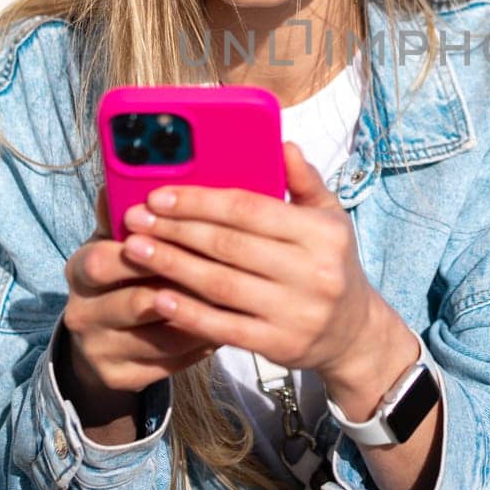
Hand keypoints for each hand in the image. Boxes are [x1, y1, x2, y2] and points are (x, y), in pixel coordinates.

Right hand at [59, 187, 218, 399]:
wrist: (111, 339)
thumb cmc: (131, 273)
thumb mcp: (124, 239)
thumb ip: (130, 209)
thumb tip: (128, 172)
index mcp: (82, 267)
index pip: (105, 254)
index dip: (149, 245)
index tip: (185, 233)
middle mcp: (81, 309)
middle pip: (131, 298)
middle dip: (179, 284)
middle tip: (221, 271)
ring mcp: (98, 347)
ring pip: (157, 332)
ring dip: (197, 313)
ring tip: (234, 297)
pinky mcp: (118, 376)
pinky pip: (168, 360)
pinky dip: (197, 342)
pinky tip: (223, 325)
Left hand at [119, 142, 408, 394]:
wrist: (353, 332)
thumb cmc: (330, 263)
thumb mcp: (329, 218)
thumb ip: (304, 181)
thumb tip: (282, 143)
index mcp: (322, 233)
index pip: (250, 210)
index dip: (200, 201)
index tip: (159, 195)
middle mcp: (313, 272)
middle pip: (229, 246)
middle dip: (176, 230)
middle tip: (135, 220)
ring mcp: (296, 312)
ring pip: (221, 285)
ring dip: (172, 266)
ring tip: (135, 251)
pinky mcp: (279, 346)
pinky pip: (224, 328)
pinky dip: (189, 313)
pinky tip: (159, 297)